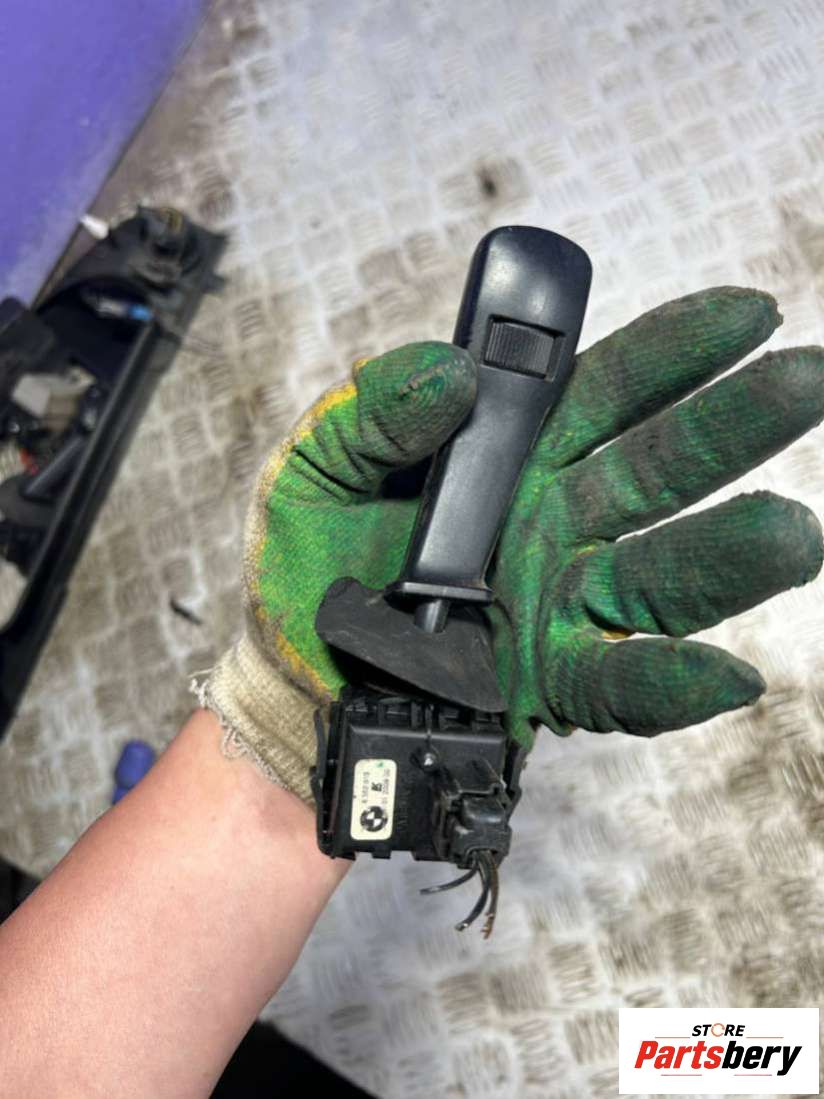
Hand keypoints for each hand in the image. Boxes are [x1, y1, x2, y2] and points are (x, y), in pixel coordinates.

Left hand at [202, 288, 823, 800]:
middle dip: (733, 426)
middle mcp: (556, 519)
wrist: (292, 673)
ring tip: (791, 536)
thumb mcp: (312, 465)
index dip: (674, 350)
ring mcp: (558, 600)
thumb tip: (451, 371)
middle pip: (659, 466)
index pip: (607, 387)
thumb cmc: (306, 562)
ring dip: (727, 554)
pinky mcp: (544, 679)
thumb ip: (371, 410)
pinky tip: (725, 675)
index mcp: (510, 453)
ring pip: (661, 572)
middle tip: (806, 384)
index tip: (746, 314)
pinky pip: (616, 680)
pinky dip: (669, 681)